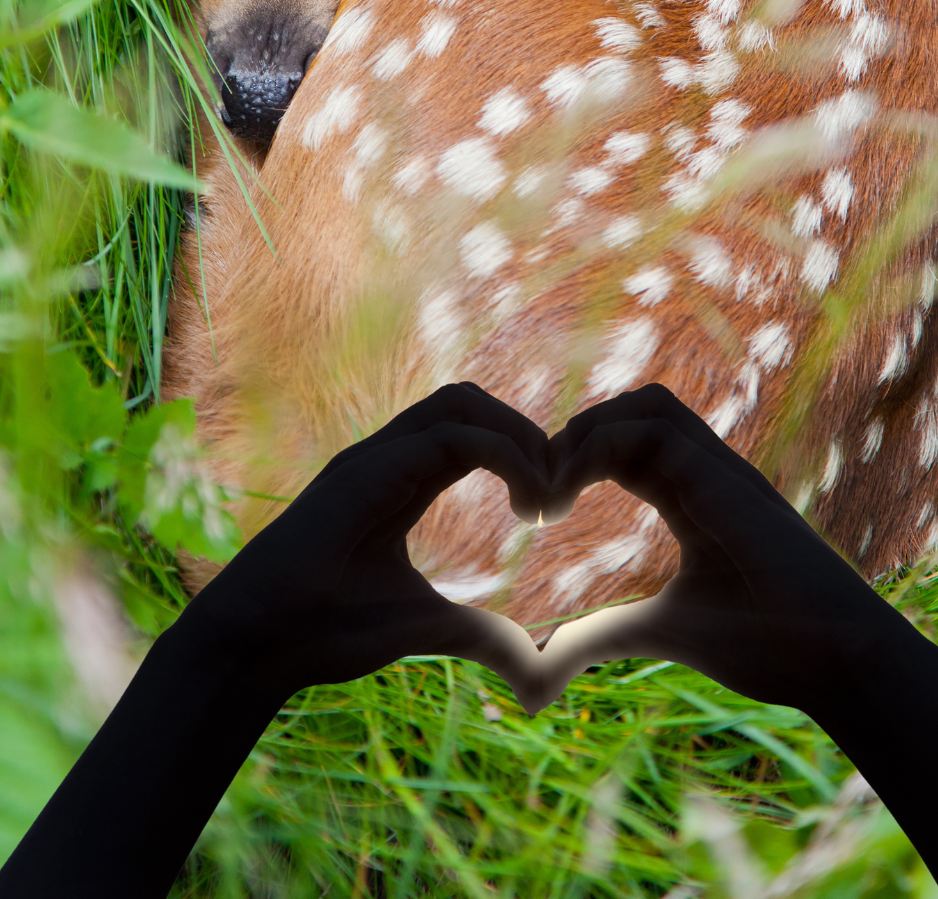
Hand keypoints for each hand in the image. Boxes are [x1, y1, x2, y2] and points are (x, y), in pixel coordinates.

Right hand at [188, 381, 551, 706]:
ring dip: (516, 434)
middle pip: (468, 401)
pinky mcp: (367, 471)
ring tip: (544, 493)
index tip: (551, 509)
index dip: (520, 453)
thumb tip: (528, 661)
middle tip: (558, 492)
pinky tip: (526, 504)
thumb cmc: (324, 632)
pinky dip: (502, 454)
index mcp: (399, 480)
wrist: (256, 646)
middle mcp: (386, 457)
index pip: (470, 432)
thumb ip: (473, 630)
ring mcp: (374, 457)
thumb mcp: (422, 624)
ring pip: (459, 401)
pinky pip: (448, 437)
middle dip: (525, 432)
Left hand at [534, 382, 893, 719]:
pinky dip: (600, 447)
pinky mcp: (728, 482)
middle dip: (576, 432)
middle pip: (636, 407)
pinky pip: (657, 432)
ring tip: (552, 486)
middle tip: (536, 492)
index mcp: (694, 499)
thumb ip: (603, 634)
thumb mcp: (663, 631)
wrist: (841, 662)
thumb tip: (537, 665)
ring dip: (589, 429)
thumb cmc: (770, 646)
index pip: (628, 444)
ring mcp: (722, 471)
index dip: (577, 459)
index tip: (538, 512)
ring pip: (649, 403)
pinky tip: (568, 496)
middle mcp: (708, 474)